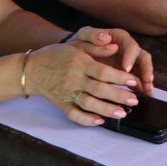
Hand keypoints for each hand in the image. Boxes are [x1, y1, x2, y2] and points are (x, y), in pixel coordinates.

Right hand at [24, 42, 141, 125]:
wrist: (32, 70)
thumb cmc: (57, 54)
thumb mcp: (76, 44)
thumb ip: (96, 45)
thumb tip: (115, 46)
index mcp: (79, 62)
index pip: (102, 71)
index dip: (119, 77)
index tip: (133, 81)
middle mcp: (74, 78)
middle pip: (99, 89)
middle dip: (118, 96)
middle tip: (134, 101)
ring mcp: (67, 93)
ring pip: (88, 104)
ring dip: (106, 109)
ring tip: (122, 113)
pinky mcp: (61, 104)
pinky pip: (74, 114)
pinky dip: (87, 119)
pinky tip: (100, 121)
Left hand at [64, 27, 153, 95]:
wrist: (72, 55)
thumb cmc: (79, 44)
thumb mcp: (83, 37)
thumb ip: (92, 35)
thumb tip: (106, 38)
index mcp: (119, 38)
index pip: (131, 46)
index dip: (130, 57)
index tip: (126, 69)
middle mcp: (127, 49)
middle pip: (142, 58)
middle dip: (146, 70)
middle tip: (146, 82)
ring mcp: (128, 62)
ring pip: (143, 70)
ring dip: (146, 81)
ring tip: (148, 93)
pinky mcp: (126, 74)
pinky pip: (137, 81)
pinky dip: (141, 89)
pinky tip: (144, 97)